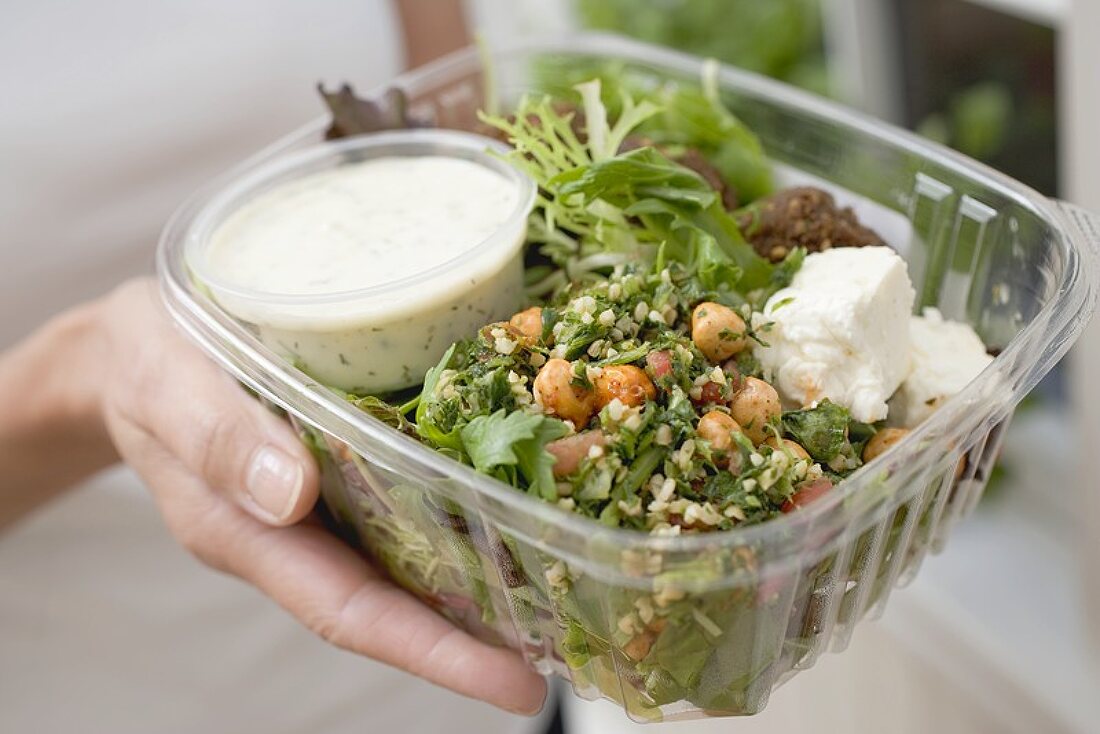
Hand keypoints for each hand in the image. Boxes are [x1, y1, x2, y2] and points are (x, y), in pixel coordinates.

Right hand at [93, 278, 546, 713]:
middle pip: (398, 598)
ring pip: (411, 553)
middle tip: (570, 650)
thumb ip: (216, 437)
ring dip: (485, 578)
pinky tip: (514, 497)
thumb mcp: (164, 386)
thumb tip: (292, 493)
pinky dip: (463, 506)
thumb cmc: (142, 365)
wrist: (132, 347)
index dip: (435, 654)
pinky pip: (409, 496)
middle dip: (481, 634)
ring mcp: (325, 502)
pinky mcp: (343, 462)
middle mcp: (300, 531)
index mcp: (251, 533)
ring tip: (568, 588)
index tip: (513, 687)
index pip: (352, 613)